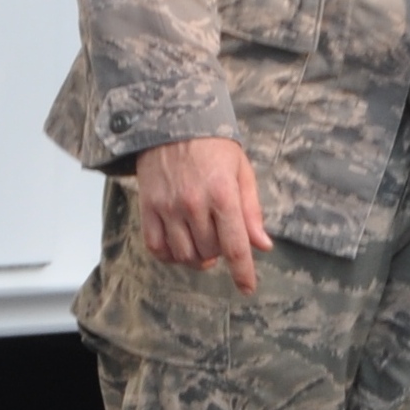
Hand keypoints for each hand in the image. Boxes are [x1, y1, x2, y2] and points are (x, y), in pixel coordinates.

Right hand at [133, 135, 271, 290]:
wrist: (171, 120)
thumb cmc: (213, 146)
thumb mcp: (241, 172)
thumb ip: (251, 211)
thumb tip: (262, 245)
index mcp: (222, 194)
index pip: (235, 245)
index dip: (242, 272)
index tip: (247, 288)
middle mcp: (193, 204)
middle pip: (210, 252)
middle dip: (220, 253)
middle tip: (221, 236)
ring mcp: (168, 206)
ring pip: (184, 254)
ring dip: (197, 256)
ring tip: (202, 242)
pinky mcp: (147, 206)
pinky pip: (155, 246)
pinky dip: (169, 254)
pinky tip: (179, 246)